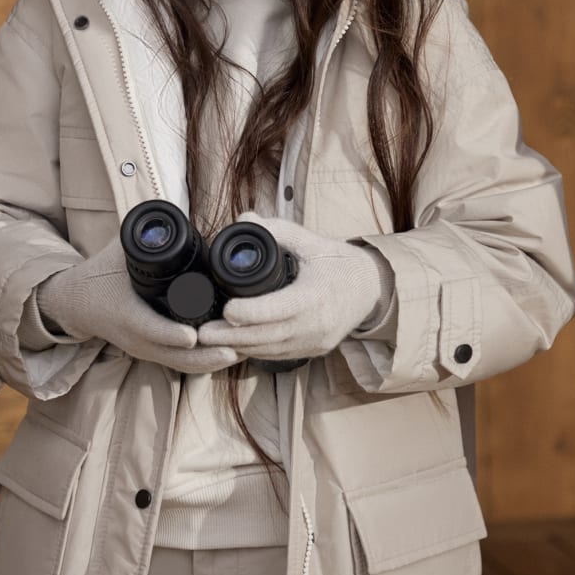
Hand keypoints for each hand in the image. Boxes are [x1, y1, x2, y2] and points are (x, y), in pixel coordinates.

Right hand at [38, 236, 238, 373]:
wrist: (76, 303)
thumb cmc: (99, 275)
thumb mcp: (118, 252)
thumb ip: (146, 236)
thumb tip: (173, 217)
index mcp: (126, 314)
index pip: (150, 329)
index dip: (171, 334)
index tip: (193, 335)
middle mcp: (137, 338)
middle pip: (176, 357)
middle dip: (209, 355)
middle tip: (241, 345)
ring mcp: (146, 350)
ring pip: (183, 365)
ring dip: (214, 361)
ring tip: (246, 349)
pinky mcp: (153, 354)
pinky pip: (182, 364)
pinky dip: (205, 362)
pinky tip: (230, 355)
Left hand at [198, 214, 393, 362]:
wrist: (373, 290)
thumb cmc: (340, 263)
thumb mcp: (313, 241)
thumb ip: (279, 230)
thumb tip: (244, 219)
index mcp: (316, 295)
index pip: (279, 309)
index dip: (250, 313)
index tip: (226, 308)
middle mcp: (316, 324)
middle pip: (267, 336)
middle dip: (232, 337)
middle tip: (201, 331)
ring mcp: (315, 342)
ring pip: (270, 350)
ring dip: (238, 347)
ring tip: (209, 339)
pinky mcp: (313, 350)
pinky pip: (278, 355)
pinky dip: (254, 351)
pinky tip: (233, 345)